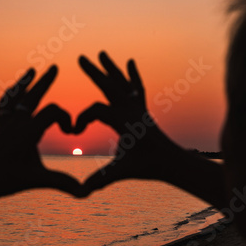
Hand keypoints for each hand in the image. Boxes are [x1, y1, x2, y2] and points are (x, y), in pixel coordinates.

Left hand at [0, 65, 81, 201]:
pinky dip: (11, 93)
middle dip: (46, 81)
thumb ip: (63, 183)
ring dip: (26, 82)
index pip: (52, 112)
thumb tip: (86, 193)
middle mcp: (14, 122)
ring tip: (32, 71)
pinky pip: (3, 103)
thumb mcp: (39, 180)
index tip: (71, 132)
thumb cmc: (8, 181)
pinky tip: (14, 90)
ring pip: (15, 96)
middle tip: (55, 67)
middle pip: (32, 95)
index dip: (66, 118)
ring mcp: (2, 122)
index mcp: (27, 132)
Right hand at [74, 52, 183, 195]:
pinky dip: (132, 75)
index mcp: (125, 122)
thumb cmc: (147, 166)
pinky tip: (131, 63)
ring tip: (101, 54)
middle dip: (95, 72)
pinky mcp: (143, 110)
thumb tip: (82, 191)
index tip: (73, 132)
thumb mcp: (122, 171)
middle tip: (81, 58)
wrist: (171, 162)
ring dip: (111, 69)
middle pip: (111, 86)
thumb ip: (102, 178)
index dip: (82, 119)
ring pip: (123, 83)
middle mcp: (132, 110)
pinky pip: (137, 88)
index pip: (97, 110)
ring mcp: (138, 108)